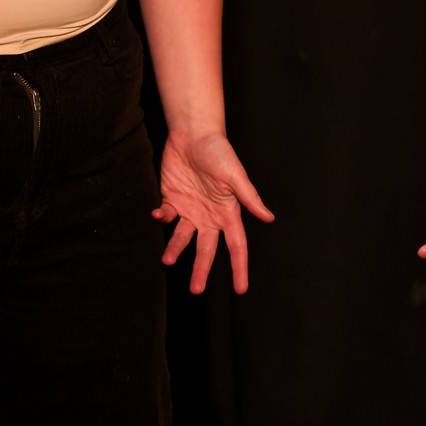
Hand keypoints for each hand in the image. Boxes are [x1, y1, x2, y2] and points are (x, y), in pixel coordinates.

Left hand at [152, 130, 274, 293]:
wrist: (192, 134)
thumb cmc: (218, 152)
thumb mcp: (235, 175)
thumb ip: (249, 197)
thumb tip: (269, 218)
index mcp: (228, 213)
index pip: (236, 246)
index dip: (239, 268)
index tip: (240, 290)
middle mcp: (209, 216)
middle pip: (207, 250)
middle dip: (201, 270)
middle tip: (196, 291)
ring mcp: (190, 209)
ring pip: (183, 238)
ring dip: (175, 250)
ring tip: (167, 261)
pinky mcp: (172, 199)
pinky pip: (166, 217)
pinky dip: (160, 219)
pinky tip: (157, 215)